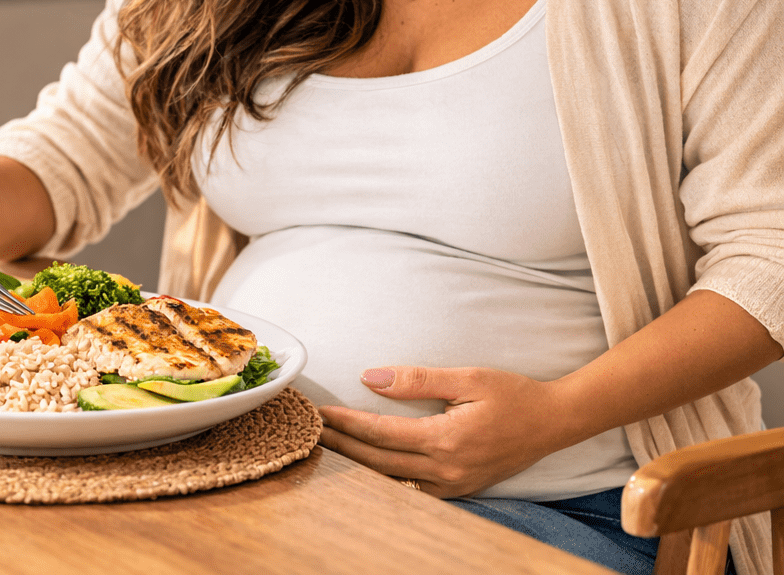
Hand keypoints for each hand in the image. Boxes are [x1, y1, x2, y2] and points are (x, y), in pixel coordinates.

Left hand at [317, 366, 572, 498]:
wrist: (556, 422)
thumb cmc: (513, 395)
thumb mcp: (468, 377)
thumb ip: (417, 380)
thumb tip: (370, 377)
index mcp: (446, 440)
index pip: (381, 434)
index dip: (347, 424)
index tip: (321, 414)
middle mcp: (447, 469)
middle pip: (379, 462)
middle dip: (342, 446)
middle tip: (311, 432)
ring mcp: (454, 485)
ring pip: (392, 482)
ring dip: (358, 466)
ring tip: (329, 449)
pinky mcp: (461, 489)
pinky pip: (413, 491)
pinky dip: (385, 480)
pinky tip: (366, 468)